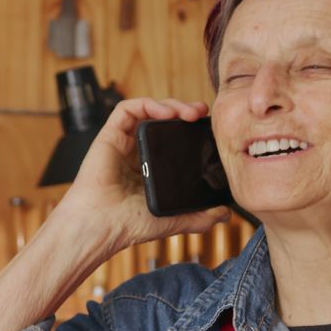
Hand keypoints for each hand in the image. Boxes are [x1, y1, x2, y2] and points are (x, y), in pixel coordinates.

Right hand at [54, 98, 231, 254]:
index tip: (209, 129)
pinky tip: (165, 112)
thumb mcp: (174, 220)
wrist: (104, 225)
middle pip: (162, 121)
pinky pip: (127, 108)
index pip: (172, 140)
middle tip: (202, 114)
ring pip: (147, 110)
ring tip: (189, 112)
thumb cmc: (130, 225)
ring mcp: (123, 142)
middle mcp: (136, 152)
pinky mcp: (109, 134)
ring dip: (171, 104)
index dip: (190, 130)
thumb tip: (225, 214)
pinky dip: (148, 104)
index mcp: (149, 168)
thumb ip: (200, 217)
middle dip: (184, 111)